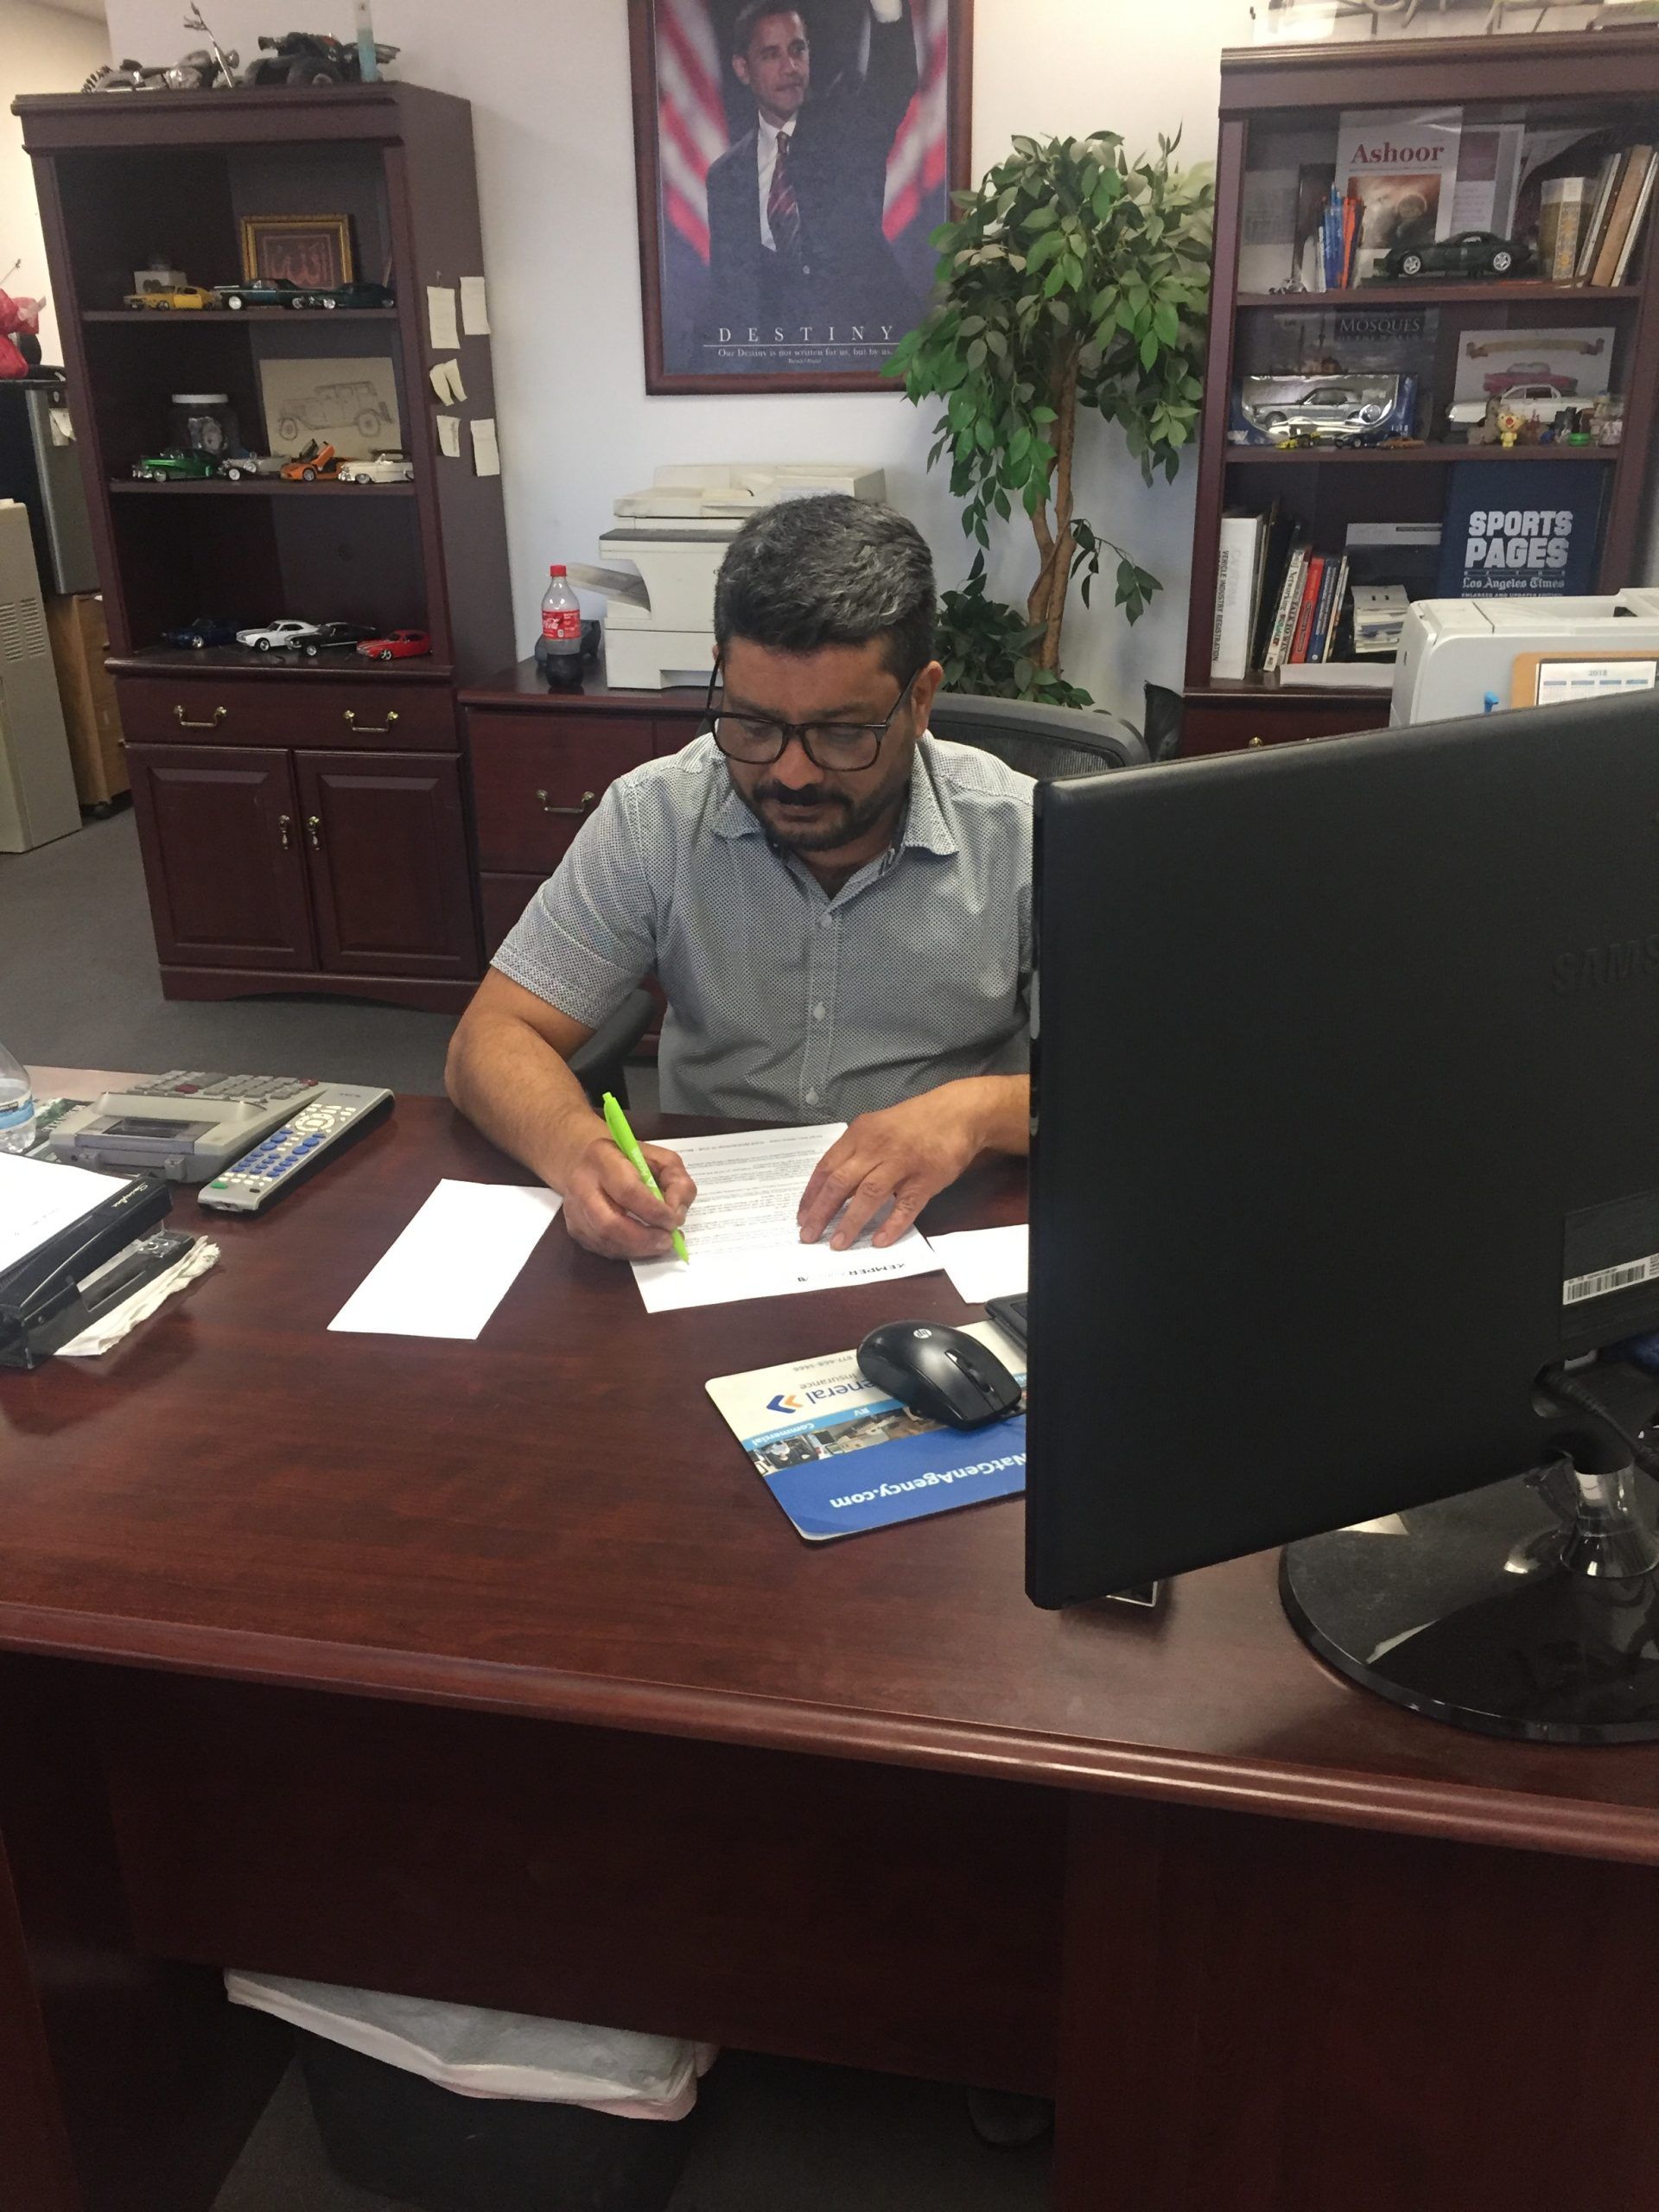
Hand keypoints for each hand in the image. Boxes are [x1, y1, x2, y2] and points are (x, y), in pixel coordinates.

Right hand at [562, 1137, 695, 1261]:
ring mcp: (573, 1208)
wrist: (585, 1161)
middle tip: (667, 1241)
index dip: (653, 1211)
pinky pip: (600, 1248)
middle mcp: (581, 1183)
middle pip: (609, 1223)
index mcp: (603, 1157)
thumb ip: (677, 1181)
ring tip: (659, 1245)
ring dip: (637, 1249)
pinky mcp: (573, 1227)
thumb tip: (677, 1214)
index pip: (628, 1191)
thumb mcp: (660, 1158)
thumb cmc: (627, 1159)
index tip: (673, 1221)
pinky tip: (641, 1246)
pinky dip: (625, 1252)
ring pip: (604, 1240)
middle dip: (644, 1238)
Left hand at [797, 1087, 987, 1251]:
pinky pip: (905, 1206)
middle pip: (841, 1183)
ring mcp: (902, 1163)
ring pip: (868, 1195)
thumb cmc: (914, 1123)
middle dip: (821, 1212)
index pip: (827, 1166)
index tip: (801, 1216)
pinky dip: (892, 1225)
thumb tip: (833, 1186)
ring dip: (850, 1222)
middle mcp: (877, 1147)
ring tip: (837, 1244)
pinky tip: (879, 1241)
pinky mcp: (926, 1178)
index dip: (812, 1194)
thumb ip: (857, 1152)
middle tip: (808, 1236)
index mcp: (860, 1134)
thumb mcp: (878, 1127)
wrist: (958, 1113)